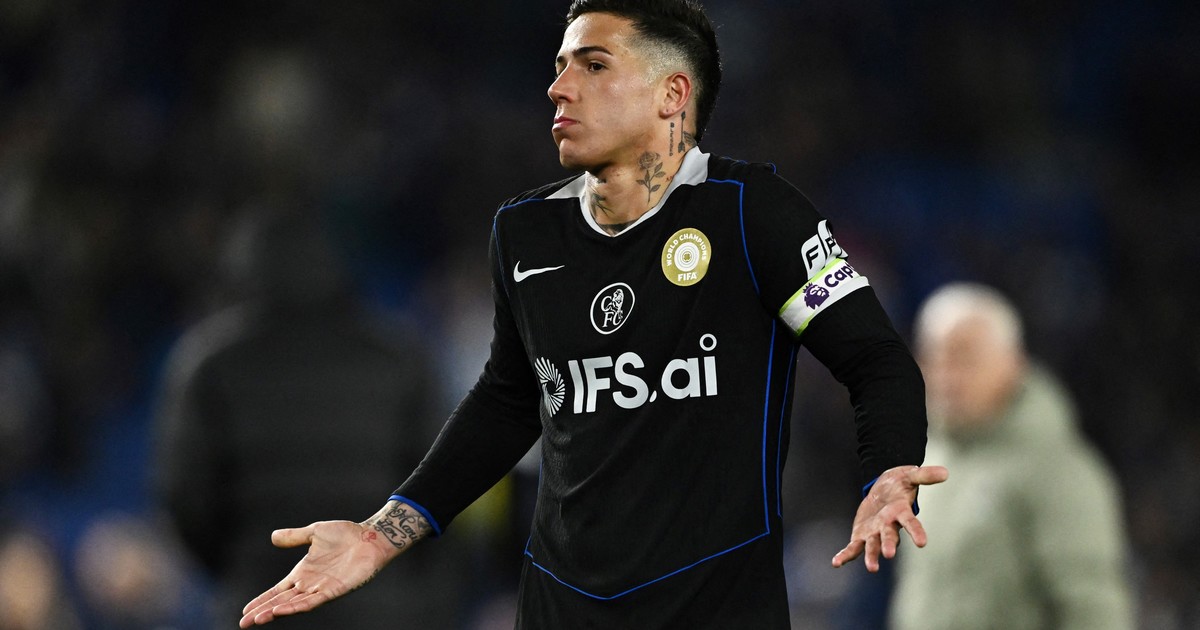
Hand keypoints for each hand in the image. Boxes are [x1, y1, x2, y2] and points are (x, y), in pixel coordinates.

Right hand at [238, 520, 396, 626]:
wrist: (370, 537)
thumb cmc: (346, 534)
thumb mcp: (314, 532)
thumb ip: (295, 537)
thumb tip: (273, 537)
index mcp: (302, 573)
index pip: (277, 591)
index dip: (261, 600)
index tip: (245, 611)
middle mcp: (310, 584)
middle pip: (281, 602)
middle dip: (262, 612)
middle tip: (244, 623)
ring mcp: (321, 588)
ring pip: (294, 605)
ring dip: (276, 612)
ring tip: (259, 619)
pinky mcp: (335, 590)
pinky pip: (313, 602)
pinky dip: (297, 606)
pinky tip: (282, 610)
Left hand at [831, 464, 948, 571]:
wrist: (883, 488)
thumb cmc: (899, 484)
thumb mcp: (910, 475)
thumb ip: (924, 475)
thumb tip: (945, 472)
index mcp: (901, 512)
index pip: (911, 522)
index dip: (916, 532)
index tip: (922, 543)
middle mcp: (889, 525)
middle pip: (889, 536)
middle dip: (888, 545)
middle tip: (888, 555)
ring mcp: (875, 532)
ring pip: (873, 546)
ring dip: (871, 556)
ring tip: (872, 568)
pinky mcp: (862, 535)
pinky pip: (854, 547)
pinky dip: (846, 555)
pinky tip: (836, 563)